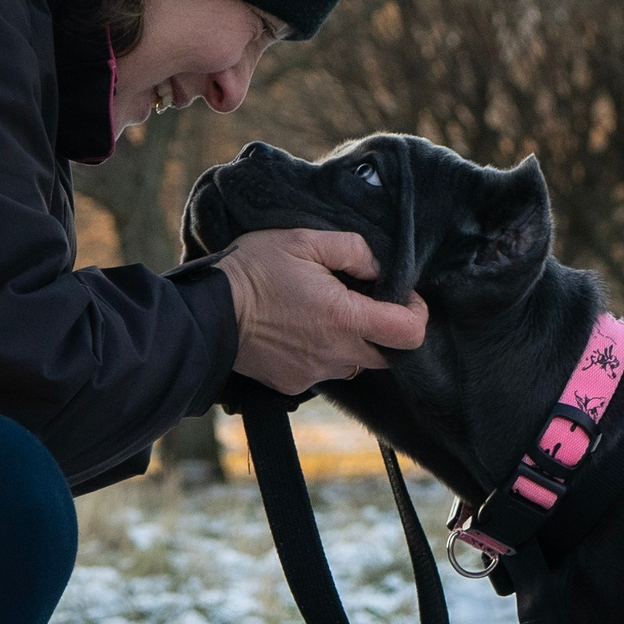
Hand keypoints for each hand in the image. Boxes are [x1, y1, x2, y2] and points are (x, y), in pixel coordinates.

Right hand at [218, 228, 429, 394]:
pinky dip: (324, 352)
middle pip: (388, 355)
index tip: (403, 297)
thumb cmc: (254, 270)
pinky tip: (302, 329)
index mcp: (344, 318)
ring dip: (353, 341)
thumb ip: (354, 250)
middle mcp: (336, 353)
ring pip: (357, 363)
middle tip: (363, 301)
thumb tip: (379, 268)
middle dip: (386, 330)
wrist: (207, 312)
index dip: (416, 314)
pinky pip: (326, 371)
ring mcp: (314, 373)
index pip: (410, 334)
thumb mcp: (305, 240)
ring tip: (327, 312)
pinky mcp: (294, 383)